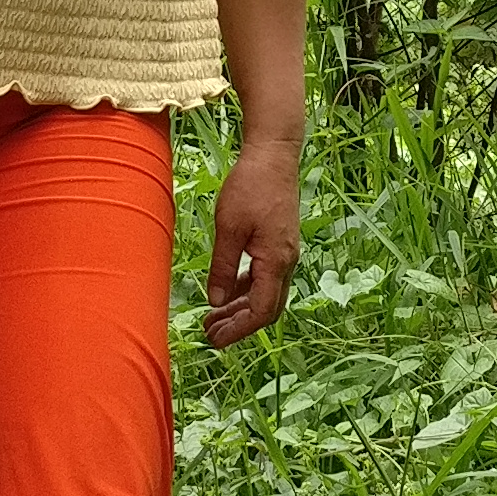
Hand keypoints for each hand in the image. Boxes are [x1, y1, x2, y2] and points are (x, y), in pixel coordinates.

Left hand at [202, 140, 299, 348]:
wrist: (274, 155)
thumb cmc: (251, 186)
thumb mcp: (229, 228)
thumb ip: (223, 267)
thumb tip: (216, 301)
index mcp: (276, 261)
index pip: (261, 311)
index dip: (238, 330)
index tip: (215, 340)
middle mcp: (286, 262)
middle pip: (267, 308)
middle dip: (239, 325)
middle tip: (210, 335)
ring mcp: (285, 253)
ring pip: (266, 294)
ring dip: (240, 309)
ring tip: (213, 318)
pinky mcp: (279, 244)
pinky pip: (265, 277)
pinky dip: (246, 290)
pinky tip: (226, 292)